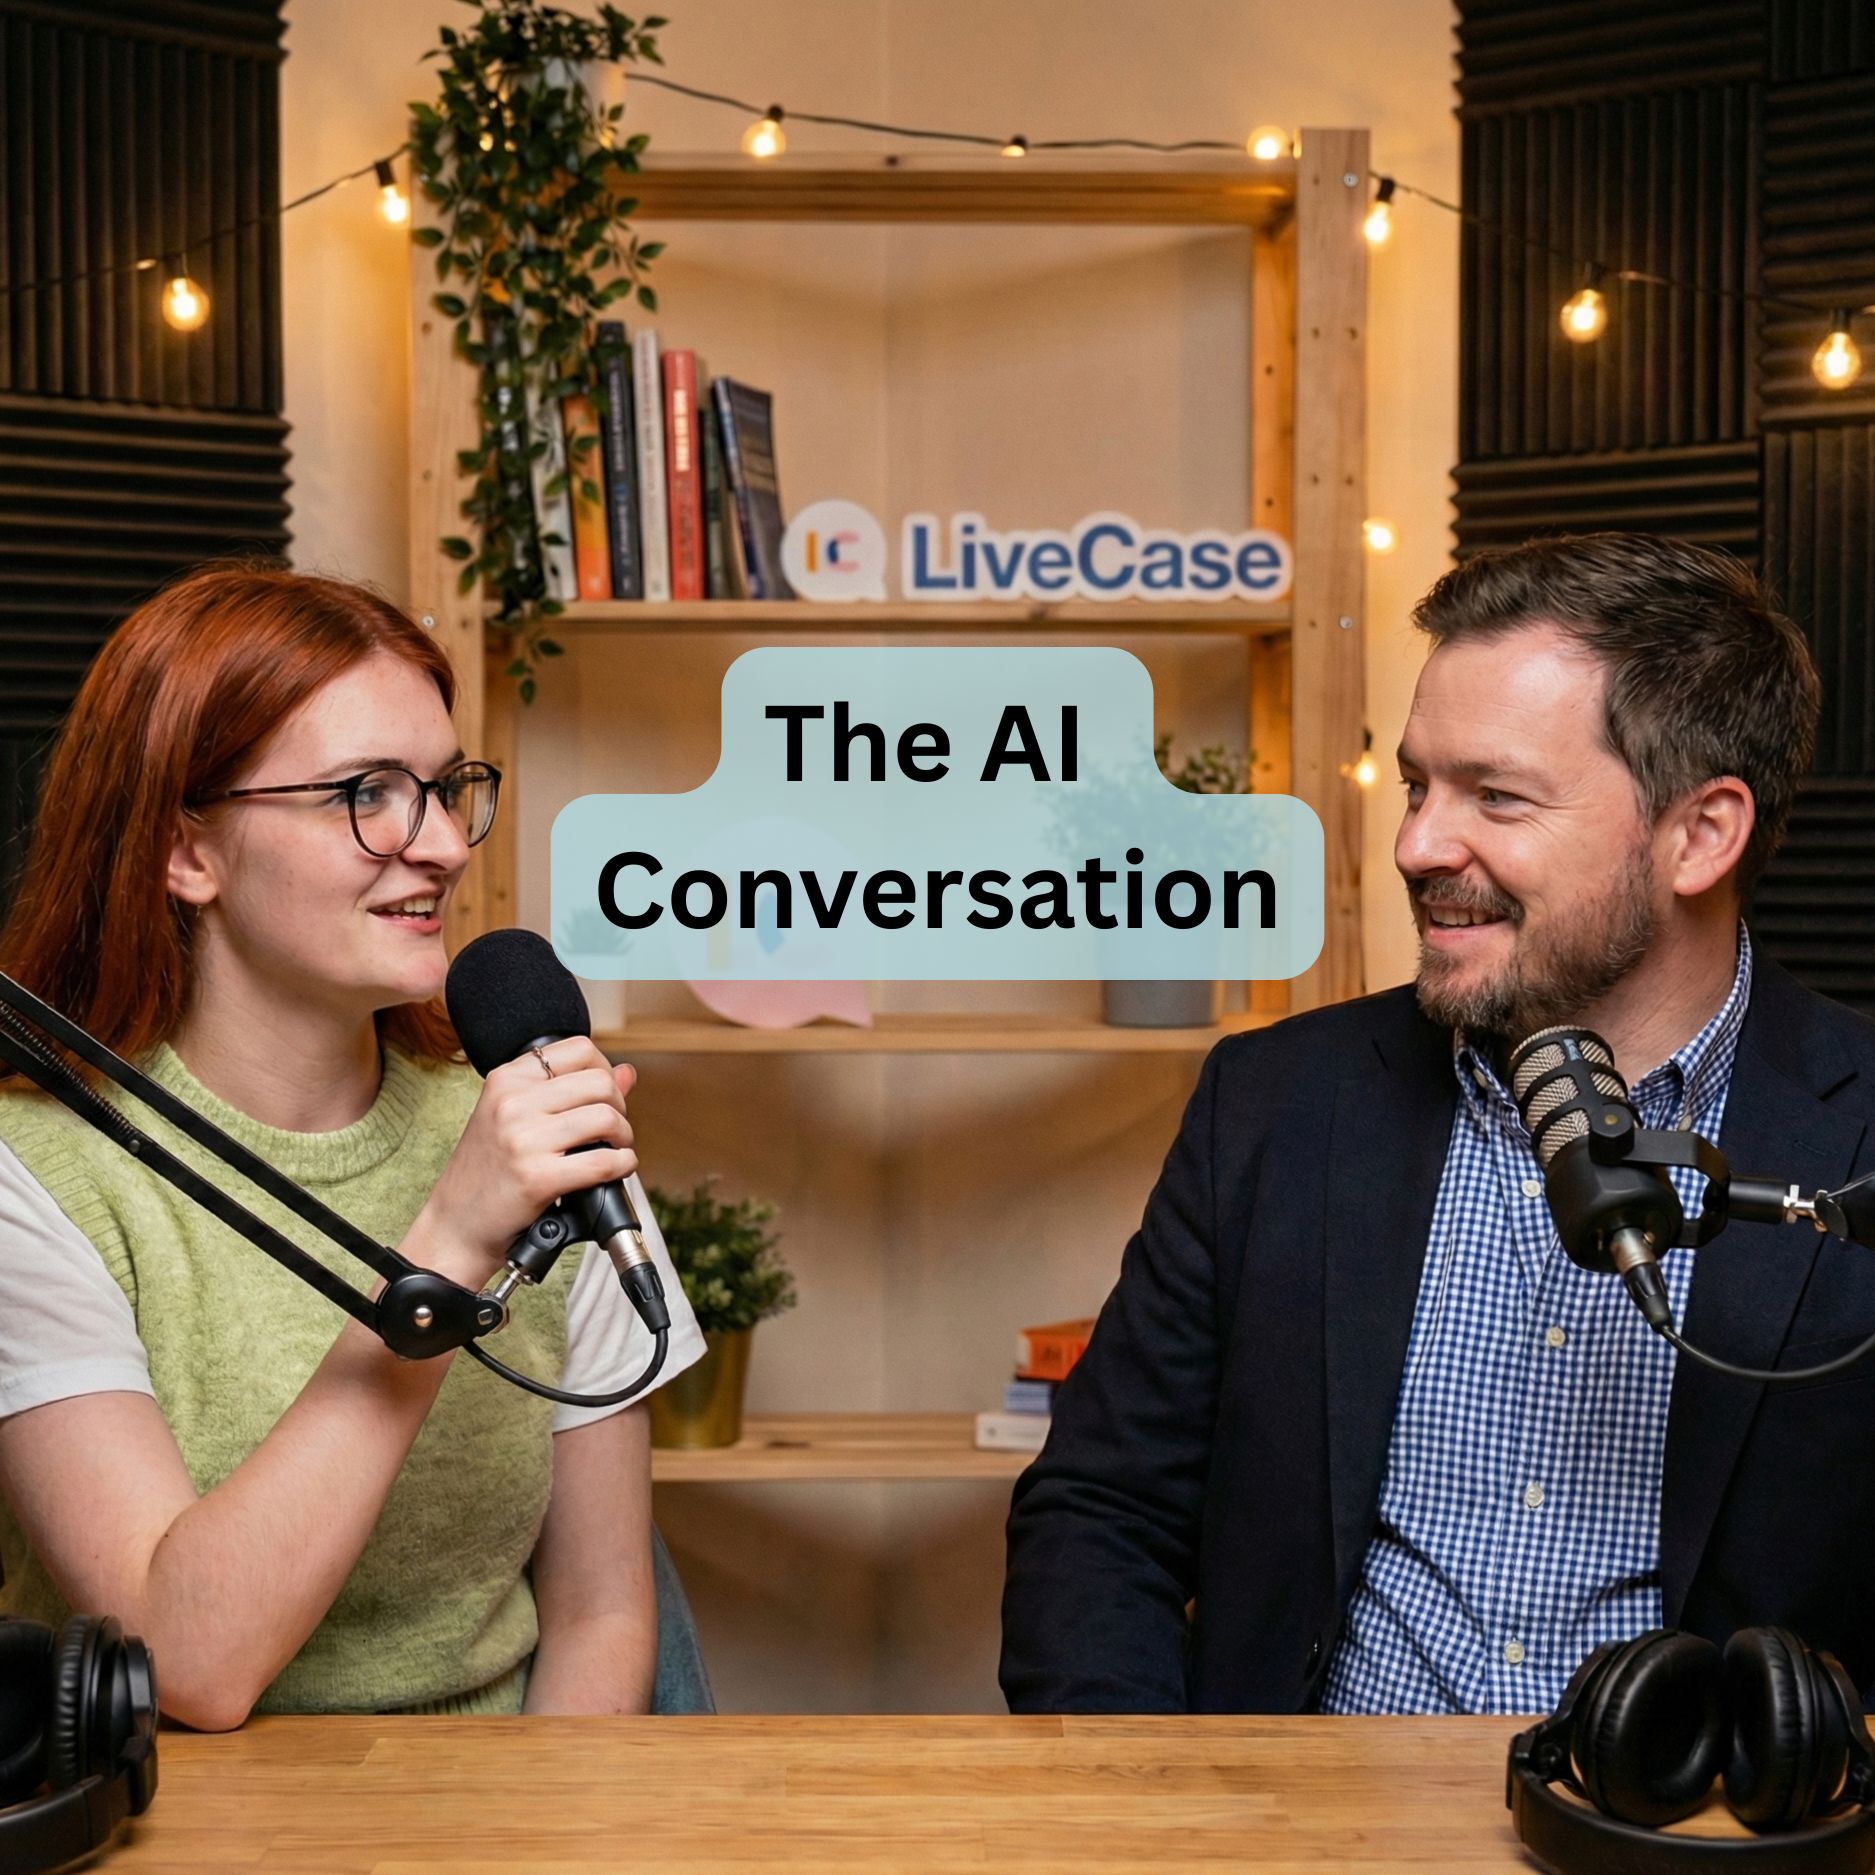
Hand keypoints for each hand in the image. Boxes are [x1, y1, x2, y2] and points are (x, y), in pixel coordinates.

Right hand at [407, 1042, 638, 1287]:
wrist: (455, 1224)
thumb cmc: (487, 1171)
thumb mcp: (514, 1118)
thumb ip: (569, 1090)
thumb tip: (627, 1073)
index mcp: (506, 1080)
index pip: (578, 1049)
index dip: (604, 1070)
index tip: (605, 1094)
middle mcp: (512, 1103)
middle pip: (600, 1082)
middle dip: (620, 1106)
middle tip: (612, 1129)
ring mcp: (524, 1139)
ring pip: (607, 1118)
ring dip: (623, 1138)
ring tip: (613, 1149)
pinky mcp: (537, 1177)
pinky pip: (603, 1162)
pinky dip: (622, 1166)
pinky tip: (615, 1170)